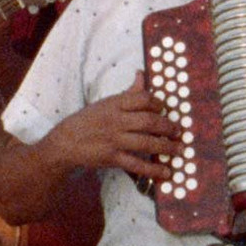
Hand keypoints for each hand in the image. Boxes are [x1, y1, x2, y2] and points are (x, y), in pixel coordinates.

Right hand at [40, 72, 176, 180]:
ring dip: (166, 147)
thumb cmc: (88, 120)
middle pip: (149, 121)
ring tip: (179, 149)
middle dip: (168, 126)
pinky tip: (166, 171)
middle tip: (178, 131)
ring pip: (146, 142)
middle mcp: (116, 120)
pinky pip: (136, 164)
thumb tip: (141, 74)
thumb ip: (128, 92)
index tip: (165, 109)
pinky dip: (153, 169)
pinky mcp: (112, 158)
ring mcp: (114, 140)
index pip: (143, 98)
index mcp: (114, 104)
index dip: (158, 103)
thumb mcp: (106, 103)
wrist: (66, 142)